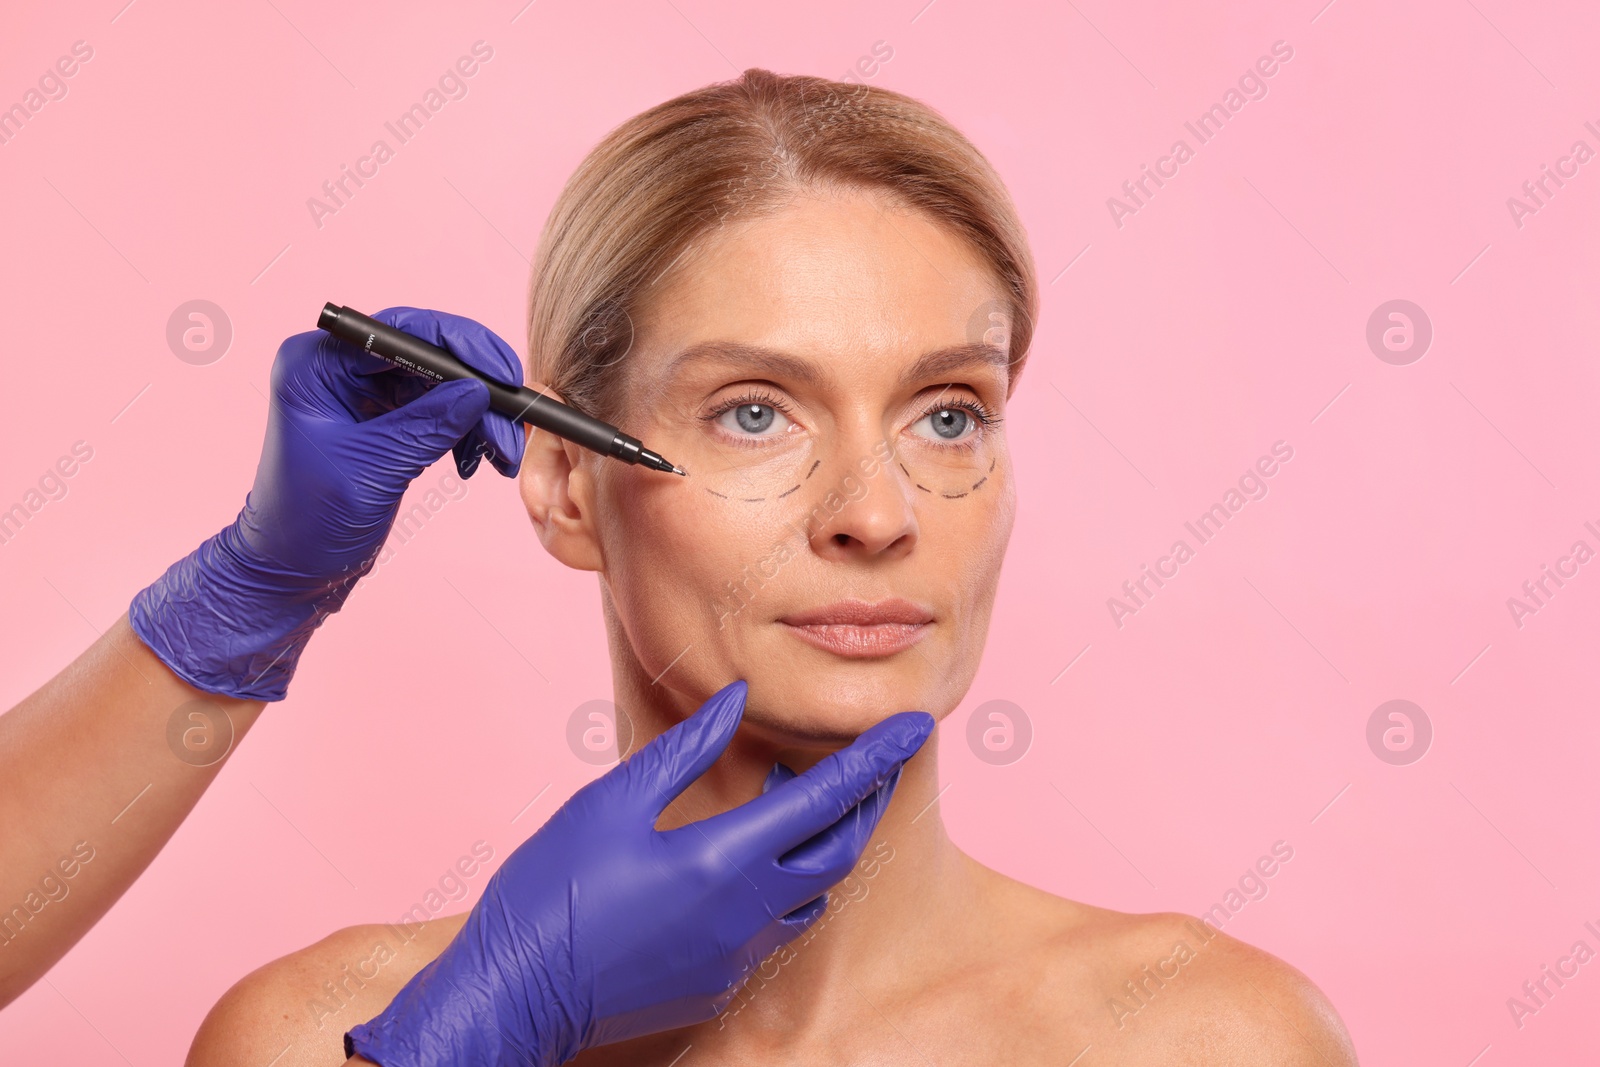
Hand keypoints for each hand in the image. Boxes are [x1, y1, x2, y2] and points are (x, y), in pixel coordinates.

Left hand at [129, 307, 524, 700]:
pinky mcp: (384, 420)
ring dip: (478, 416)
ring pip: (441, 384)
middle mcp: (339, 368)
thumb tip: (478, 391)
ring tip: (501, 455)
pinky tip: (475, 461)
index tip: (502, 375)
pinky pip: (439, 410)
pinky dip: (464, 432)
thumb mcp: (372, 469)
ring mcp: (363, 393)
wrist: (291, 571)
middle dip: (476, 389)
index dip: (459, 347)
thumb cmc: (306, 522)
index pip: (400, 332)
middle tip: (510, 423)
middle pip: (427, 354)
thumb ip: (426, 425)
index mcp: (316, 364)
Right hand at [344, 679, 934, 1066]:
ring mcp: (737, 955)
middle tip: (868, 761)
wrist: (515, 994)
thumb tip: (737, 699)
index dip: (878, 756)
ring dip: (820, 845)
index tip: (918, 724)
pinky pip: (775, 928)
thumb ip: (686, 749)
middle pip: (840, 850)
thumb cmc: (554, 890)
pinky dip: (782, 884)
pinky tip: (744, 861)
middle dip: (863, 802)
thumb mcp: (612, 802)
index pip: (829, 797)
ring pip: (812, 893)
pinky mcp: (720, 983)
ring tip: (789, 801)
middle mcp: (749, 913)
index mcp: (726, 858)